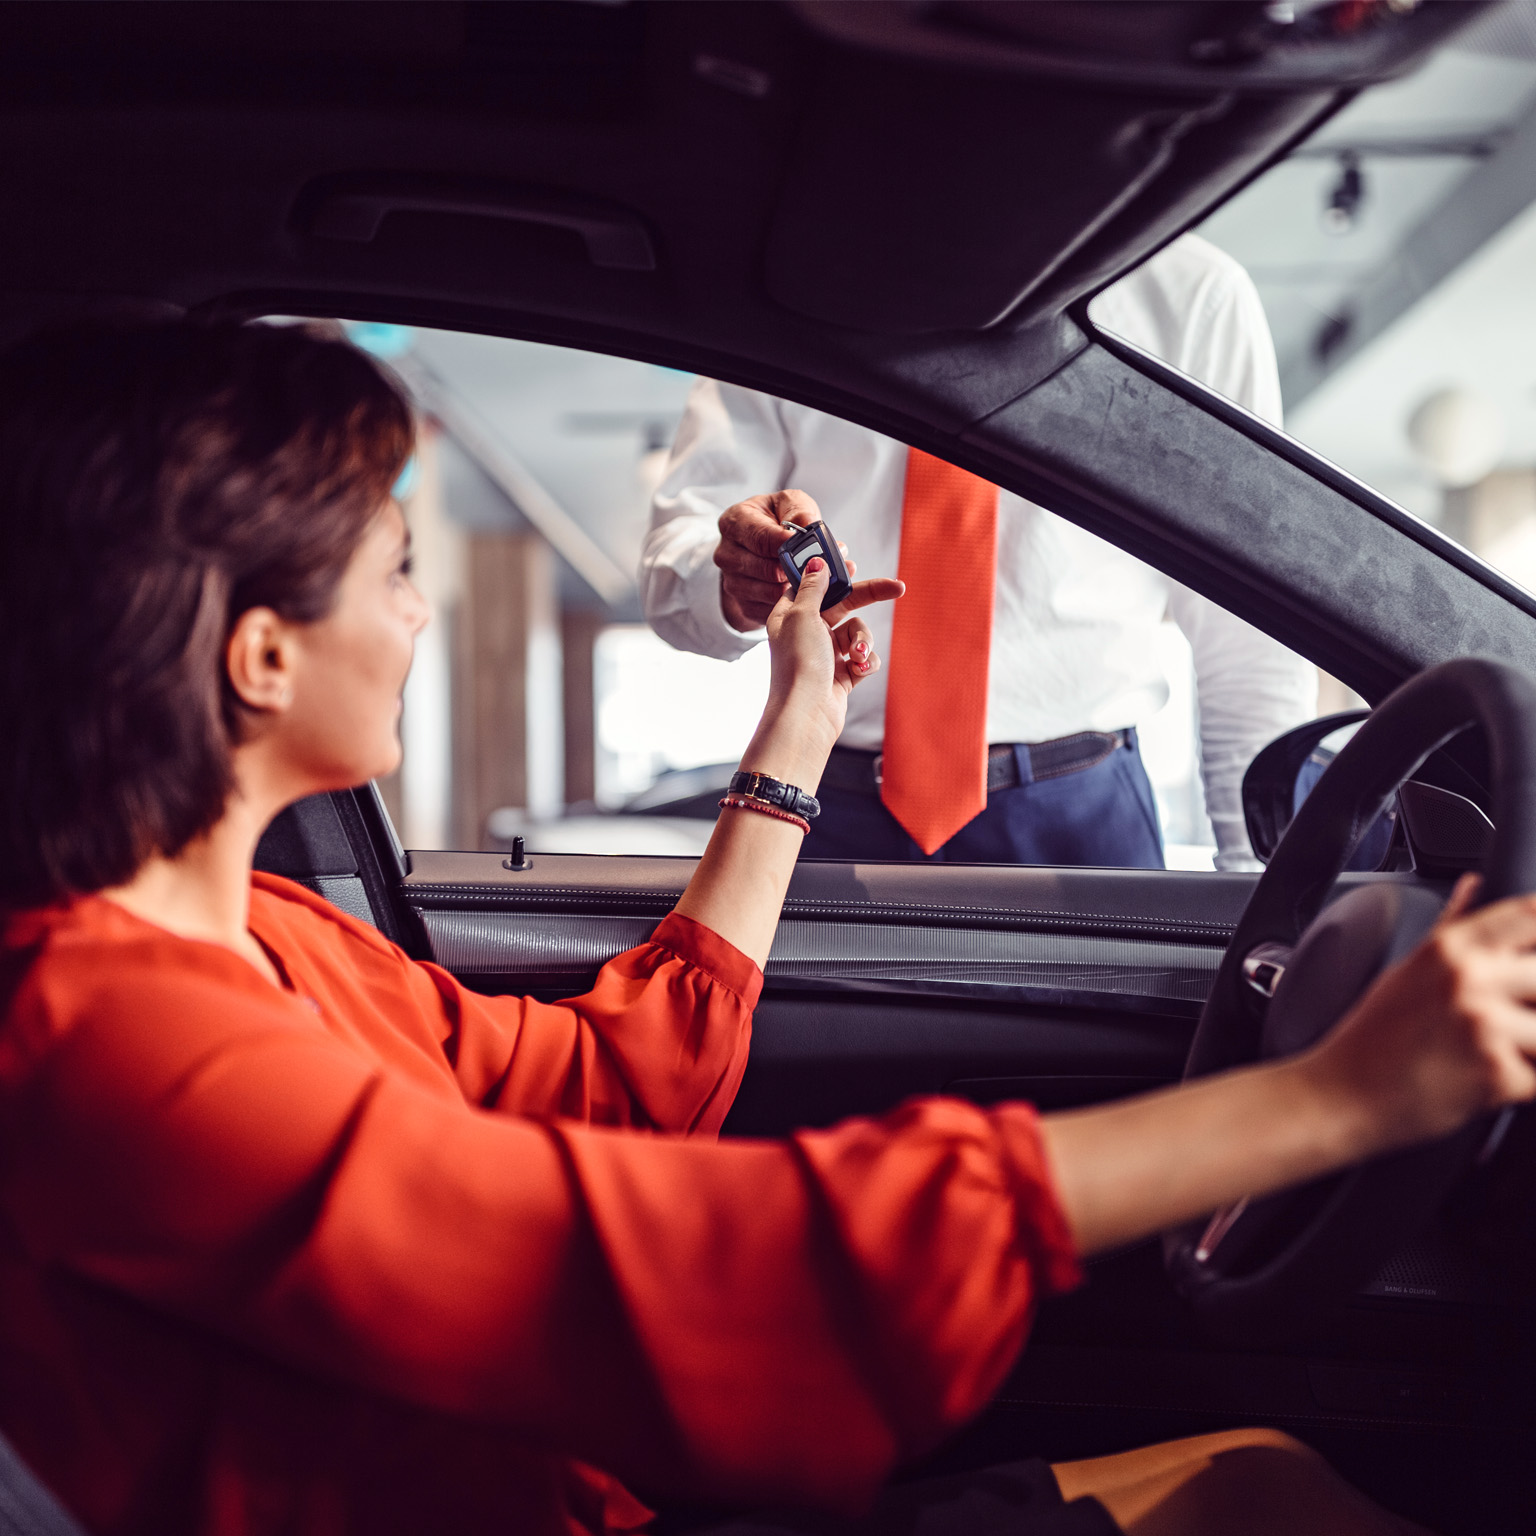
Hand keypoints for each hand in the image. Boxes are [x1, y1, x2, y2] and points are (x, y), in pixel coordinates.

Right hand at [716, 489, 855, 632]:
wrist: (759, 548)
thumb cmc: (774, 522)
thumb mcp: (787, 504)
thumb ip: (798, 510)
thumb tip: (809, 524)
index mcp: (735, 522)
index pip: (759, 538)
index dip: (785, 544)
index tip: (804, 546)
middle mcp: (726, 553)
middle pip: (765, 568)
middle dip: (794, 568)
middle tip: (816, 565)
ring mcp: (731, 581)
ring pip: (769, 591)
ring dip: (794, 587)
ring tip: (809, 576)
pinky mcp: (742, 604)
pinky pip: (770, 609)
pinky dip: (789, 603)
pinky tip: (799, 591)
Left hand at [736, 555, 902, 791]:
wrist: (806, 715)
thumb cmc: (798, 664)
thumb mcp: (802, 615)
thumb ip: (813, 587)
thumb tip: (817, 562)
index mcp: (790, 615)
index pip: (814, 584)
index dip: (835, 573)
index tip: (853, 563)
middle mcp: (807, 632)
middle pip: (845, 605)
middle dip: (870, 598)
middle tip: (897, 587)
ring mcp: (826, 654)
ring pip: (858, 633)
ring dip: (863, 641)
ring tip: (856, 656)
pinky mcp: (842, 675)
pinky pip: (864, 658)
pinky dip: (865, 662)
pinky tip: (858, 671)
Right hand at [1303, 875, 1535, 1155]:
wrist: (1342, 1094)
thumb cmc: (1373, 1035)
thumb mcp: (1407, 968)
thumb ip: (1451, 923)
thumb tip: (1474, 883)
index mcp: (1449, 948)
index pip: (1531, 915)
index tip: (1530, 957)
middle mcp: (1468, 978)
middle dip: (1534, 1002)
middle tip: (1509, 1016)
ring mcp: (1483, 1025)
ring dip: (1531, 1045)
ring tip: (1500, 1052)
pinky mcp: (1497, 1075)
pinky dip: (1525, 1083)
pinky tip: (1488, 1080)